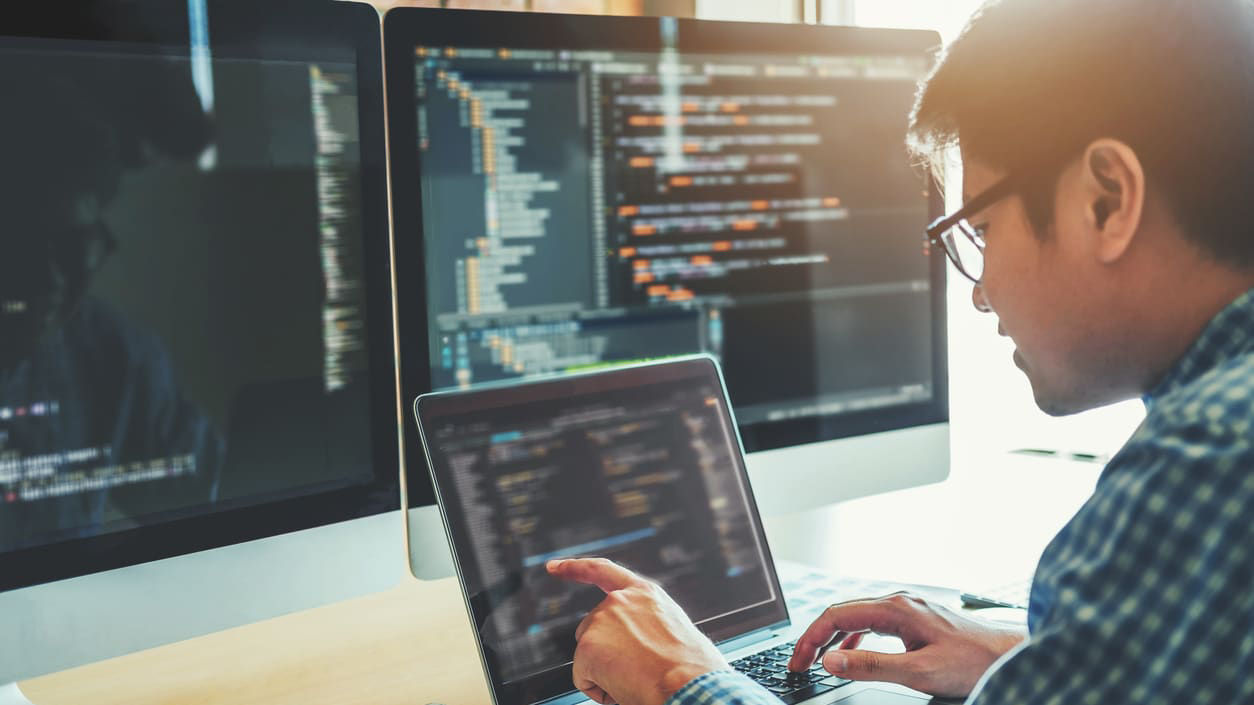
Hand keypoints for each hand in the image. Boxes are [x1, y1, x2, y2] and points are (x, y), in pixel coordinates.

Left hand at [547, 558, 728, 704]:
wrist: (689, 685)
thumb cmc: (692, 669)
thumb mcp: (674, 631)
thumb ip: (648, 625)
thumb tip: (638, 646)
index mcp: (645, 594)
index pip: (602, 572)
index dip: (575, 568)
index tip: (553, 567)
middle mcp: (620, 601)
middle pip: (591, 629)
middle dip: (604, 653)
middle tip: (637, 672)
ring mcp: (601, 622)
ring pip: (588, 657)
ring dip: (605, 673)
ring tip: (638, 681)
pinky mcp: (587, 648)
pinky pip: (583, 678)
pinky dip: (599, 691)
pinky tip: (624, 689)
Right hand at [788, 592, 1025, 697]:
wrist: (1007, 656)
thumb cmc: (971, 662)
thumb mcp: (918, 672)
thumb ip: (871, 666)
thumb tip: (831, 661)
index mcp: (894, 609)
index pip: (836, 616)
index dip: (811, 639)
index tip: (798, 661)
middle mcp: (898, 602)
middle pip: (842, 614)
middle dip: (816, 639)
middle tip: (800, 665)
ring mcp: (906, 608)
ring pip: (856, 618)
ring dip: (833, 639)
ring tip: (818, 662)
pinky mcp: (913, 618)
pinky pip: (872, 623)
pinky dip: (853, 639)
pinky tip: (851, 655)